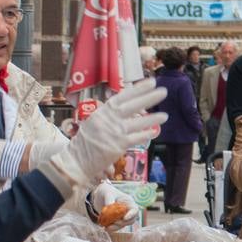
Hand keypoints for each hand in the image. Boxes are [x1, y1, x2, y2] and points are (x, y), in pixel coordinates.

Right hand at [49, 80, 166, 187]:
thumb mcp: (95, 122)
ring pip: (137, 123)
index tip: (150, 82)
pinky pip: (136, 138)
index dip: (138, 89)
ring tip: (165, 115)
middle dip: (148, 97)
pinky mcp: (118, 145)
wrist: (77, 160)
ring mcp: (114, 132)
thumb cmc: (86, 142)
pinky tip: (154, 131)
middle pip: (132, 106)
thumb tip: (129, 110)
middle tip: (163, 91)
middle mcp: (108, 119)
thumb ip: (110, 116)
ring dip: (152, 118)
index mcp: (102, 111)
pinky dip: (145, 134)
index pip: (122, 96)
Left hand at [91, 182, 138, 226]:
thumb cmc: (106, 191)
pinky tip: (105, 228)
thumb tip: (109, 207)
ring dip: (116, 227)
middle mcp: (127, 210)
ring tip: (106, 227)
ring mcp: (122, 216)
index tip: (124, 218)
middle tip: (114, 222)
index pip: (134, 209)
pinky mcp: (116, 221)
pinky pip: (116, 227)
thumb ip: (109, 200)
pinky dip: (111, 228)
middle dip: (122, 223)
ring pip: (123, 225)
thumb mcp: (107, 193)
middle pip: (131, 220)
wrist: (99, 196)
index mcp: (128, 201)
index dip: (131, 215)